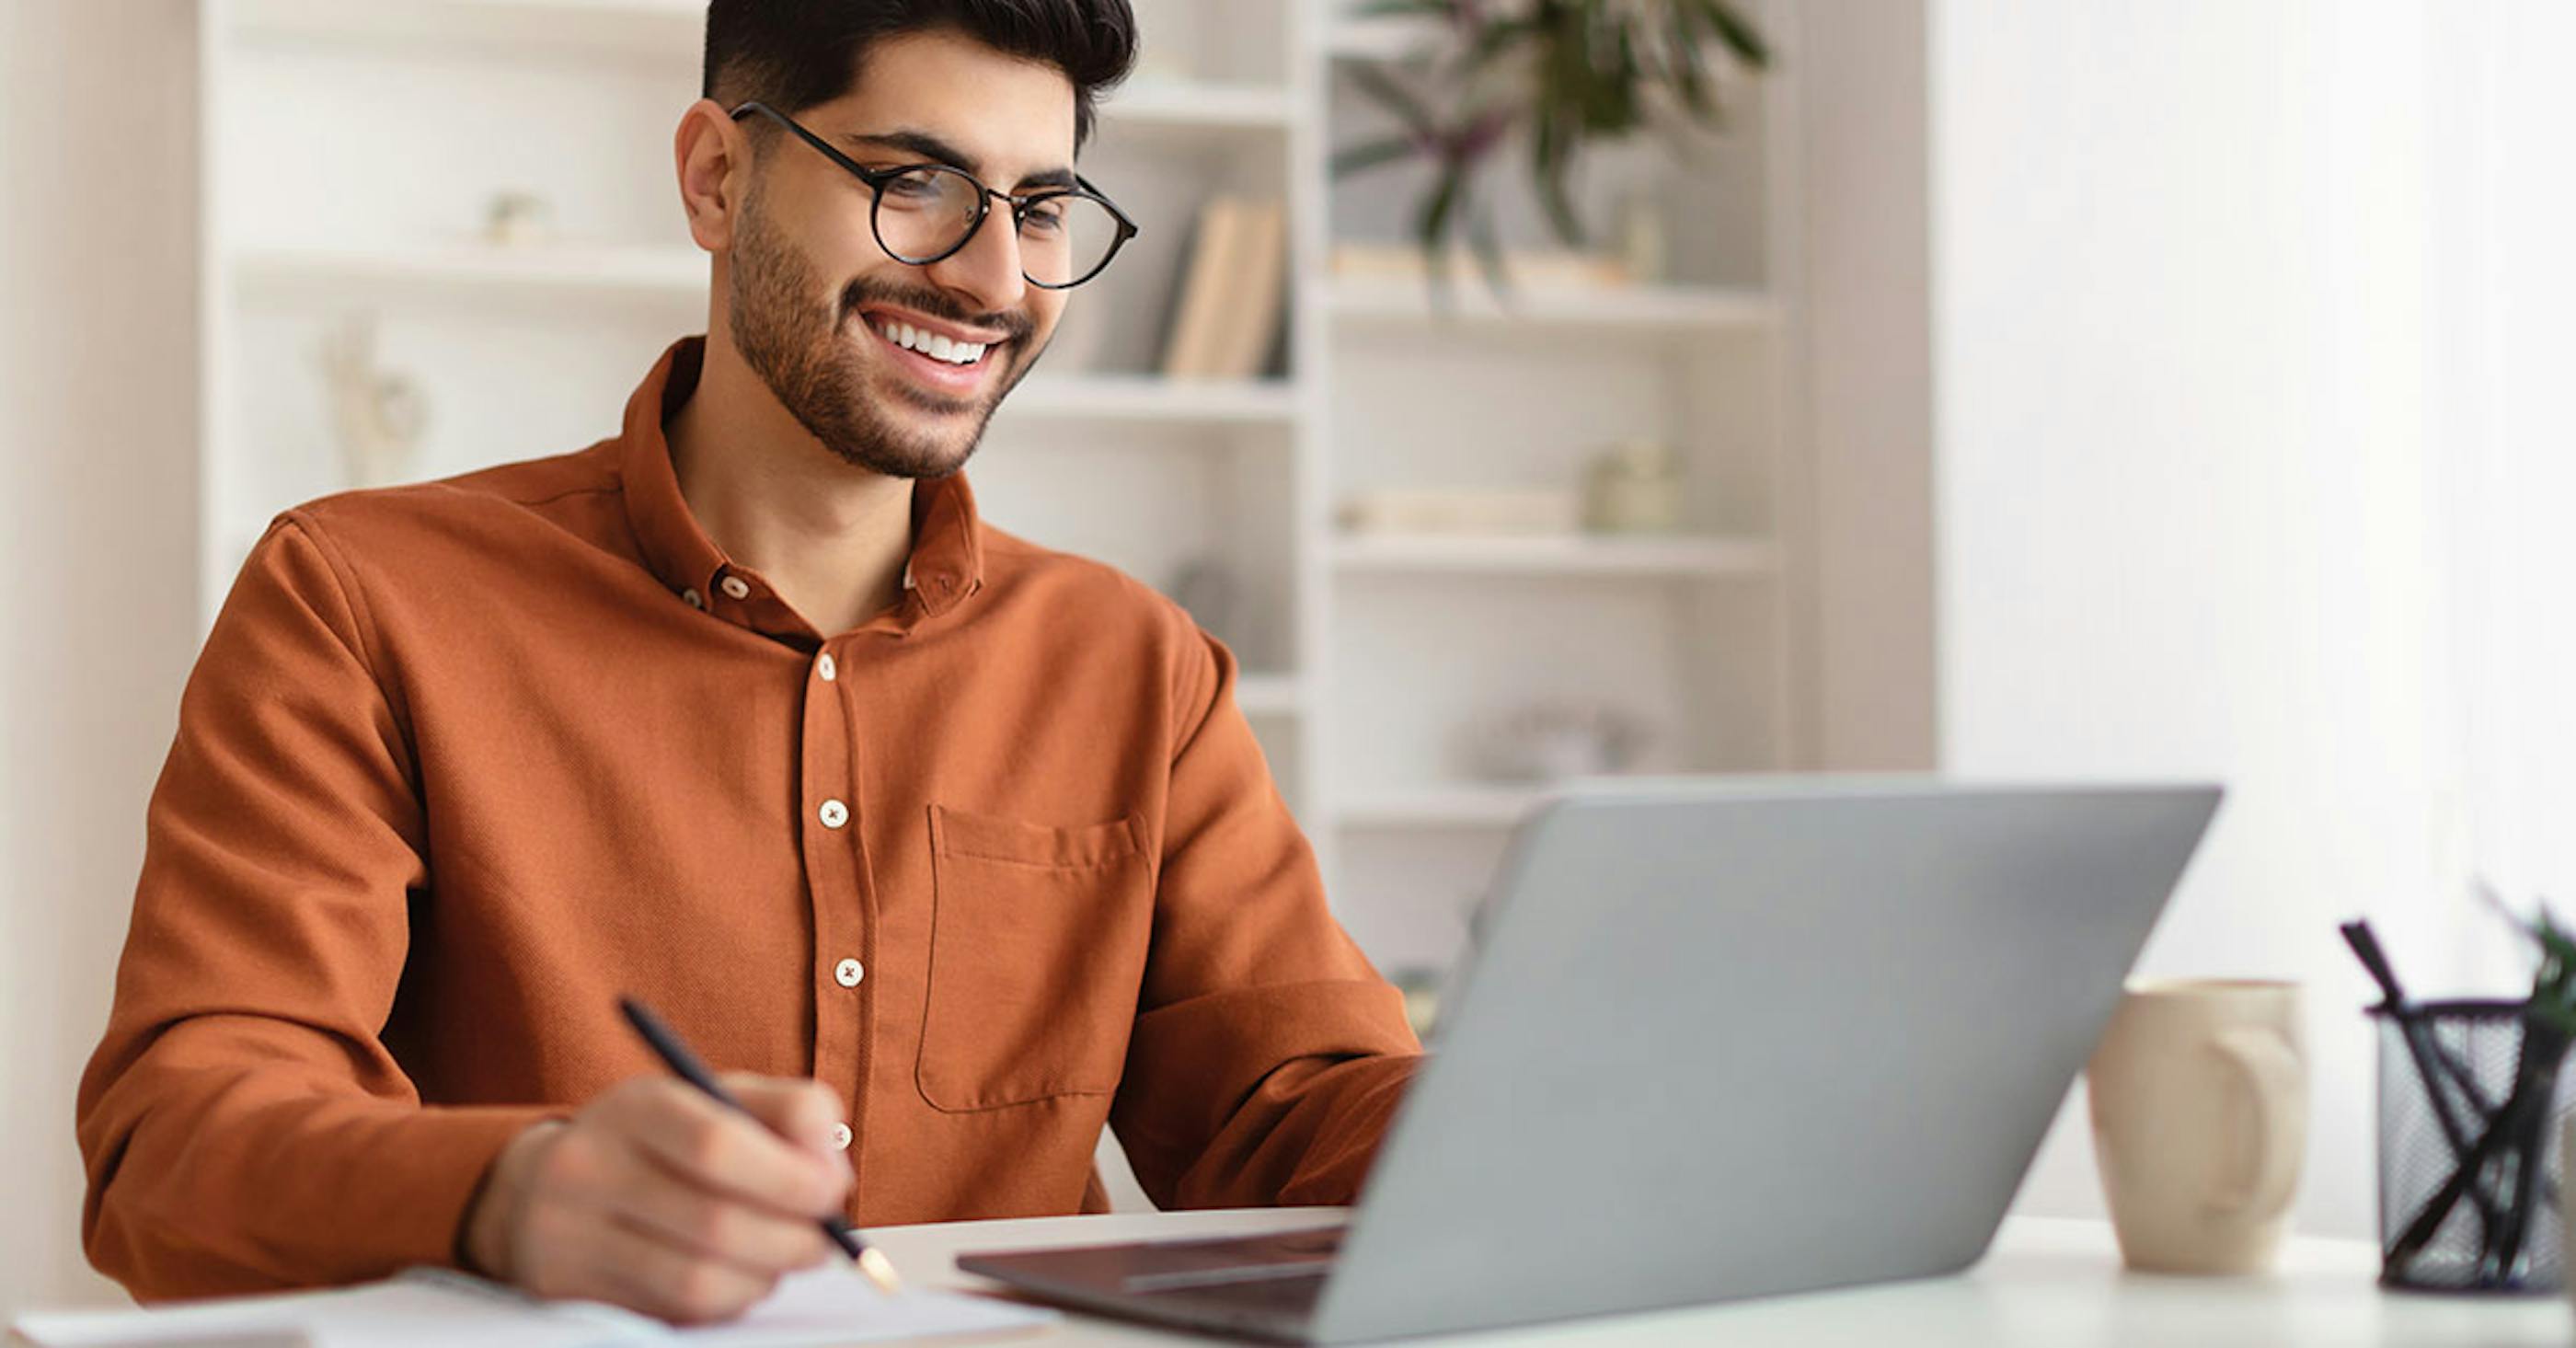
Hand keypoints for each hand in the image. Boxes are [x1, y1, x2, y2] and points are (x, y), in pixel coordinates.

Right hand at [462, 1075, 851, 1323]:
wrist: (545, 1185)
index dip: (790, 1177)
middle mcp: (590, 1167)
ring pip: (697, 1280)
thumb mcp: (719, 1099)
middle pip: (714, 1224)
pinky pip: (673, 1312)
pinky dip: (730, 1300)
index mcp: (635, 1107)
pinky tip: (741, 1278)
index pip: (717, 1146)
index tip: (832, 1191)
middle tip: (824, 1240)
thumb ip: (790, 1113)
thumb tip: (831, 1169)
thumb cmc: (661, 1141)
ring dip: (765, 1277)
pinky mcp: (569, 1289)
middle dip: (792, 1239)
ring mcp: (570, 1235)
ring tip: (784, 1258)